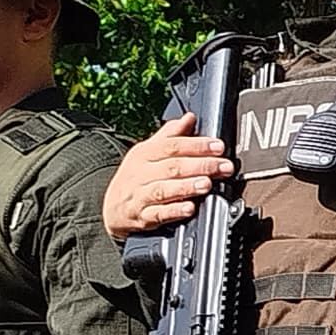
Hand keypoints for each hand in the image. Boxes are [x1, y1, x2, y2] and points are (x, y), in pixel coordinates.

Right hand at [104, 118, 232, 239]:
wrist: (112, 208)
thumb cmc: (135, 177)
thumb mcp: (147, 152)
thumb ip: (170, 135)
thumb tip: (189, 118)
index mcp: (145, 154)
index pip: (172, 145)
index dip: (197, 145)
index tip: (218, 146)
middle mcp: (141, 173)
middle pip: (172, 167)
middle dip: (201, 166)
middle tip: (223, 166)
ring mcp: (140, 196)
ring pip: (164, 189)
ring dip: (187, 187)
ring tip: (207, 184)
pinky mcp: (142, 217)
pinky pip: (158, 214)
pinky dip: (174, 211)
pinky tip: (189, 208)